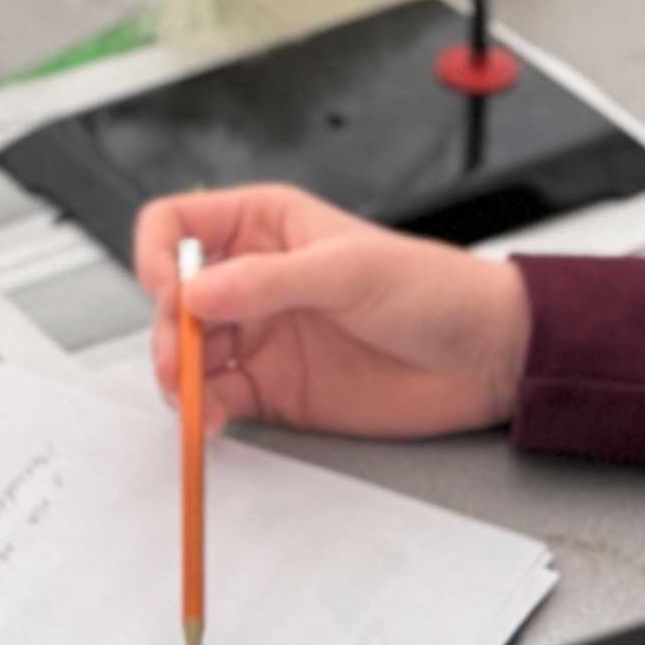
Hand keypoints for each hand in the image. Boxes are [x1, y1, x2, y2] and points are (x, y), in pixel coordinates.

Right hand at [131, 186, 533, 441]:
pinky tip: (213, 420)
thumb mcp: (350, 271)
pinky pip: (218, 399)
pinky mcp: (274, 389)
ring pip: (186, 353)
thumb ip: (269, 282)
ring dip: (178, 377)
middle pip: (173, 299)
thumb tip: (196, 293)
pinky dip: (205, 412)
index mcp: (265, 225)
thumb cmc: (433, 289)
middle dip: (166, 330)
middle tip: (180, 361)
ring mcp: (260, 335)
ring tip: (193, 398)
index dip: (160, 255)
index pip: (177, 224)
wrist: (484, 357)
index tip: (170, 291)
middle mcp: (253, 279)